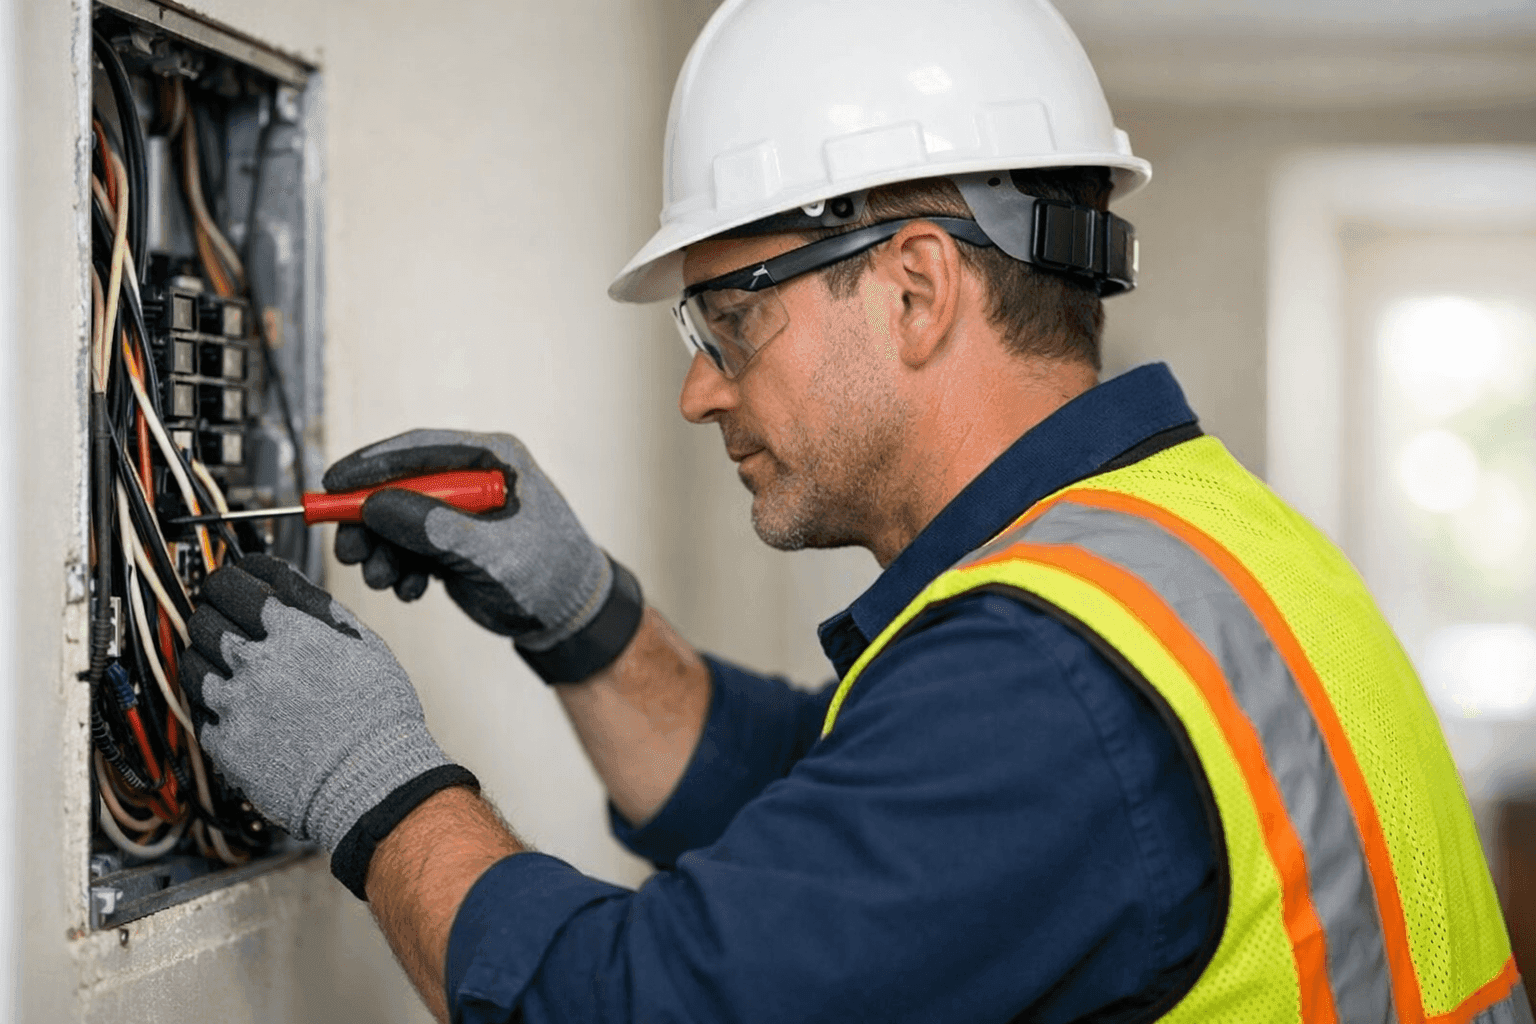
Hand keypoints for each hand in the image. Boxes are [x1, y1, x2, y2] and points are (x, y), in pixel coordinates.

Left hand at [180, 554, 475, 896]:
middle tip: (220, 618)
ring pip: (190, 661)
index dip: (232, 578)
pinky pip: (198, 711)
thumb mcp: (366, 646)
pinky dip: (209, 702)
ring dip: (202, 655)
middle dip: (210, 612)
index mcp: (293, 631)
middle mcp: (257, 660)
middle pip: (205, 617)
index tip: (233, 582)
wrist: (372, 782)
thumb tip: (292, 585)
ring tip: (220, 662)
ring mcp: (236, 702)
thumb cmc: (379, 719)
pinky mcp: (225, 742)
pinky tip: (229, 703)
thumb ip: (322, 610)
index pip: (238, 583)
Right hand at [324, 430, 642, 682]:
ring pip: (398, 520)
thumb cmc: (551, 574)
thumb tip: (376, 506)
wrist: (570, 618)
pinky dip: (400, 569)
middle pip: (400, 485)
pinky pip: (408, 548)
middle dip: (369, 518)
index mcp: (493, 459)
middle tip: (349, 550)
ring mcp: (460, 511)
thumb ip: (436, 528)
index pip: (420, 449)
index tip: (333, 484)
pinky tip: (409, 590)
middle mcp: (473, 478)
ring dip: (382, 551)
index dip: (372, 464)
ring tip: (382, 580)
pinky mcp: (451, 542)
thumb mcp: (494, 552)